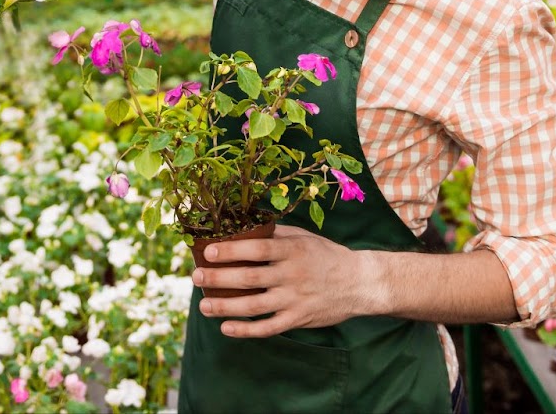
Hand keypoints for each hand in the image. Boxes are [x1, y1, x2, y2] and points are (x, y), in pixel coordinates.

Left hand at [194, 225, 380, 337]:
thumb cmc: (326, 255)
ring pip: (254, 306)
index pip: (256, 250)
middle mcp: (292, 275)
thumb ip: (276, 234)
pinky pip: (268, 328)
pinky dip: (245, 330)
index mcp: (292, 250)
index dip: (231, 250)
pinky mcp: (298, 319)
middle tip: (196, 277)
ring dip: (225, 307)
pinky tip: (226, 328)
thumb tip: (243, 225)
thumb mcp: (304, 238)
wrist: (359, 283)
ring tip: (203, 306)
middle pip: (249, 279)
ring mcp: (295, 300)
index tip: (208, 251)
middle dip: (219, 279)